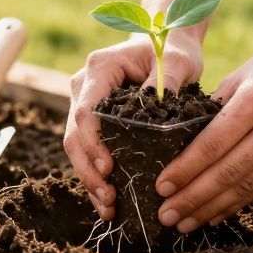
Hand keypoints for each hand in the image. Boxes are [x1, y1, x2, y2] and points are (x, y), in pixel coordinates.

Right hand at [64, 36, 202, 218]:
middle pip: (75, 134)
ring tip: (108, 208)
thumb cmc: (172, 51)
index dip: (93, 143)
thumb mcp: (176, 61)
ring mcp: (85, 103)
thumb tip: (159, 114)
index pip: (86, 111)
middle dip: (88, 170)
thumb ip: (167, 82)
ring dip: (89, 179)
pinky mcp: (94, 120)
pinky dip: (95, 175)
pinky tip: (107, 202)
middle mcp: (84, 86)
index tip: (109, 168)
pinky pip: (88, 150)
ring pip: (76, 147)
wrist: (166, 43)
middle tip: (108, 199)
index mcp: (100, 68)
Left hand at [155, 26, 252, 232]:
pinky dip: (237, 202)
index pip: (212, 145)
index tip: (161, 187)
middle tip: (166, 215)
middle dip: (192, 198)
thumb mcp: (241, 76)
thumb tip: (182, 149)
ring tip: (185, 223)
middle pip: (228, 173)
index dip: (185, 170)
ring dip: (212, 208)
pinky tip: (215, 213)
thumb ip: (214, 112)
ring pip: (246, 186)